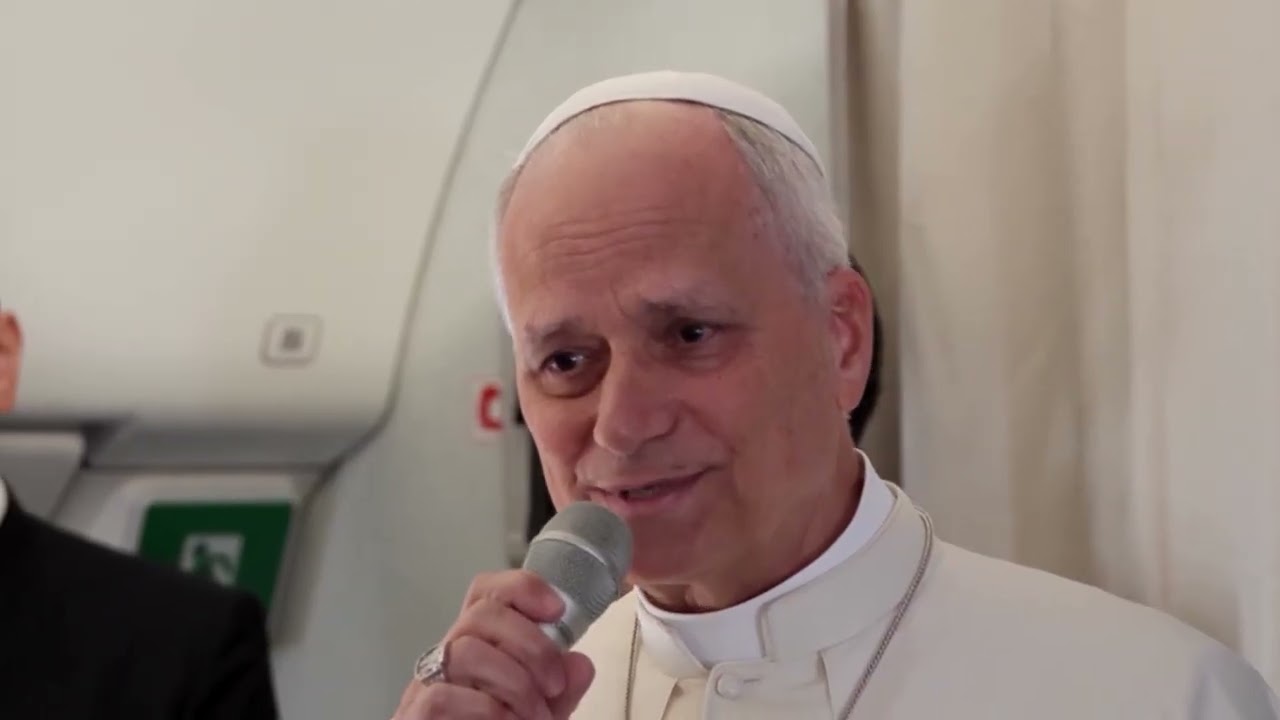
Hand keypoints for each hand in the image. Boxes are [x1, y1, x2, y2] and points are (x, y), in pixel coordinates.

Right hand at [392, 570, 595, 719]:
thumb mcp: (539, 713)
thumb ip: (560, 692)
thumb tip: (580, 664)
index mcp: (476, 647)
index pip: (486, 594)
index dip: (521, 588)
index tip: (556, 609)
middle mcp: (447, 659)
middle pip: (482, 614)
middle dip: (531, 645)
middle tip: (555, 684)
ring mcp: (426, 685)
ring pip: (466, 651)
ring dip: (514, 683)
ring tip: (535, 715)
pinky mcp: (416, 714)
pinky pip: (442, 696)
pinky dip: (487, 709)